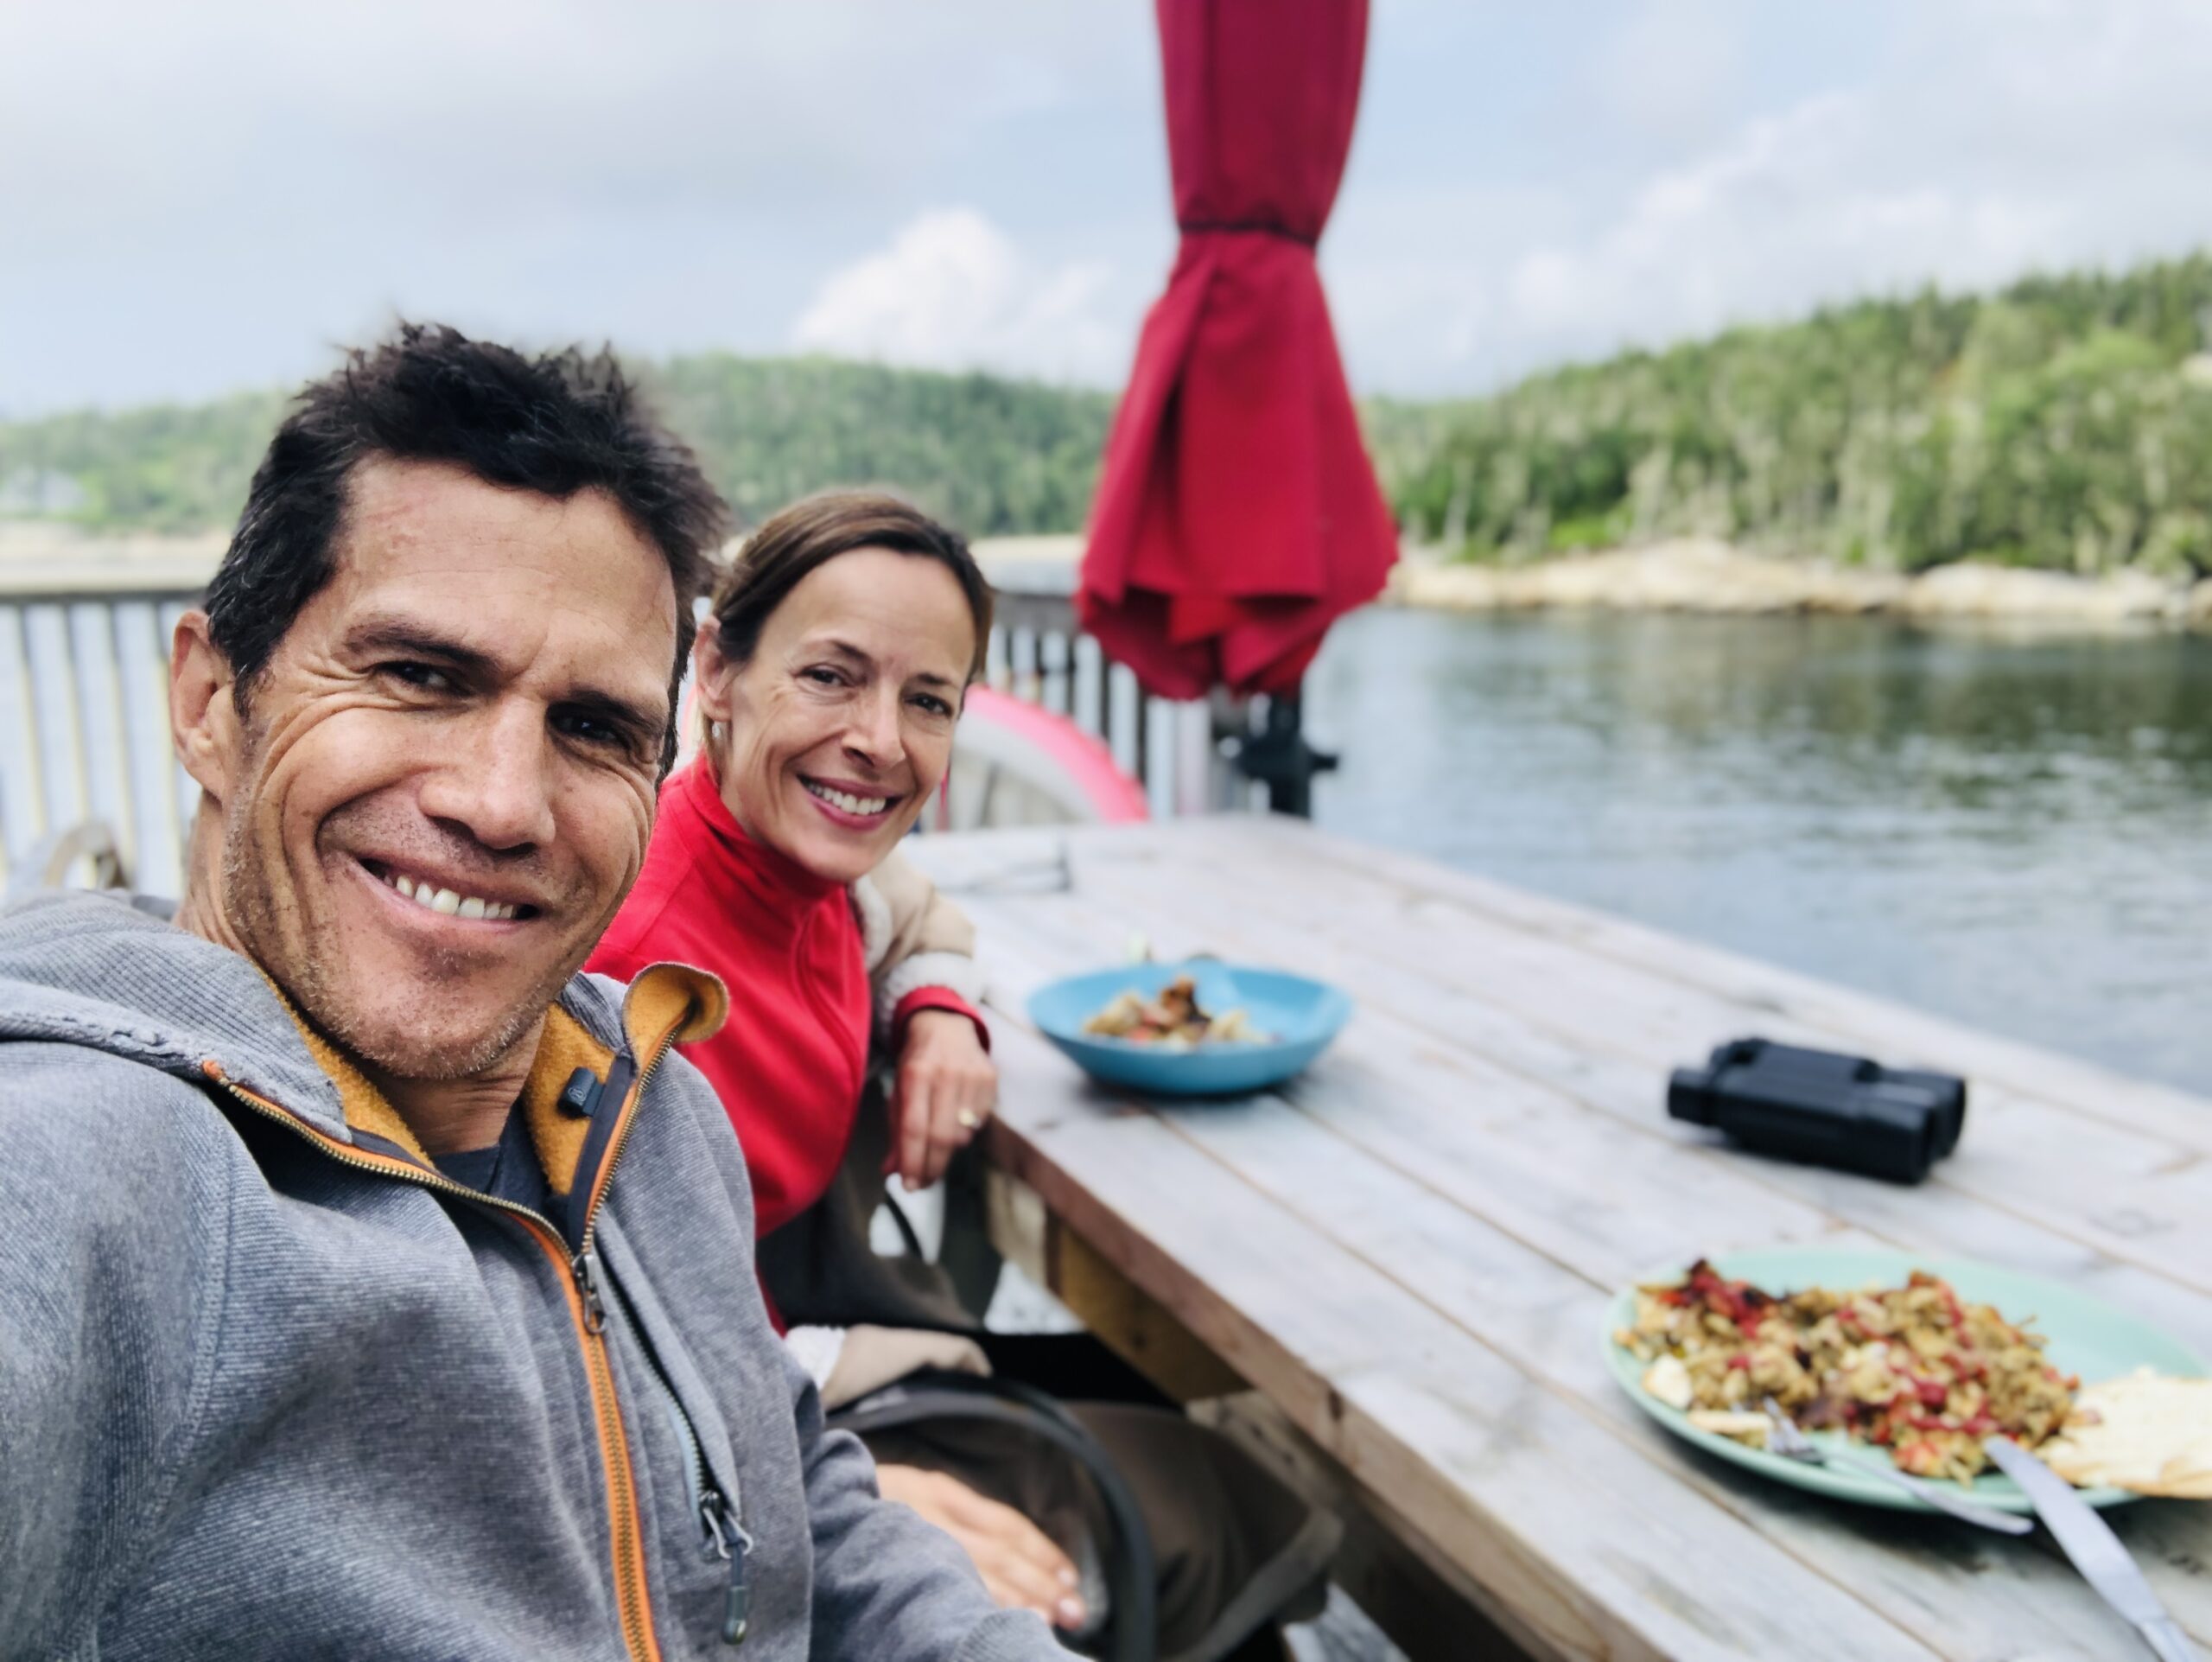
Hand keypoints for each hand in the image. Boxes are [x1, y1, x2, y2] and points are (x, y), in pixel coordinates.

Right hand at [876, 1463, 1086, 1629]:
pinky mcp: (882, 1552)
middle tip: (1076, 1613)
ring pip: (973, 1570)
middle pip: (997, 1551)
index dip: (1041, 1553)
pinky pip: (936, 1582)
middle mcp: (925, 1509)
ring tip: (1049, 1623)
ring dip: (1016, 1599)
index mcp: (935, 1491)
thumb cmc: (858, 1505)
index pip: (1003, 1524)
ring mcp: (903, 1533)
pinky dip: (971, 1602)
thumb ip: (949, 1522)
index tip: (1069, 1581)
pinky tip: (991, 1622)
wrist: (800, 1495)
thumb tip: (1010, 1564)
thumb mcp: (906, 1496)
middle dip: (1040, 1583)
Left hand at [891, 1009, 995, 1191]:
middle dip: (931, 1168)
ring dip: (947, 1154)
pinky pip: (979, 1123)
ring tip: (935, 1152)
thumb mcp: (899, 1089)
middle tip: (922, 1183)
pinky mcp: (990, 1079)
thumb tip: (892, 1172)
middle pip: (942, 1137)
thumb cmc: (917, 1063)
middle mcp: (946, 1074)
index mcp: (916, 1074)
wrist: (946, 1025)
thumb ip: (896, 1131)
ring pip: (962, 1135)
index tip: (908, 1185)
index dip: (912, 1162)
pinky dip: (964, 1134)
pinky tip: (954, 1126)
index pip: (915, 1129)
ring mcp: (972, 1076)